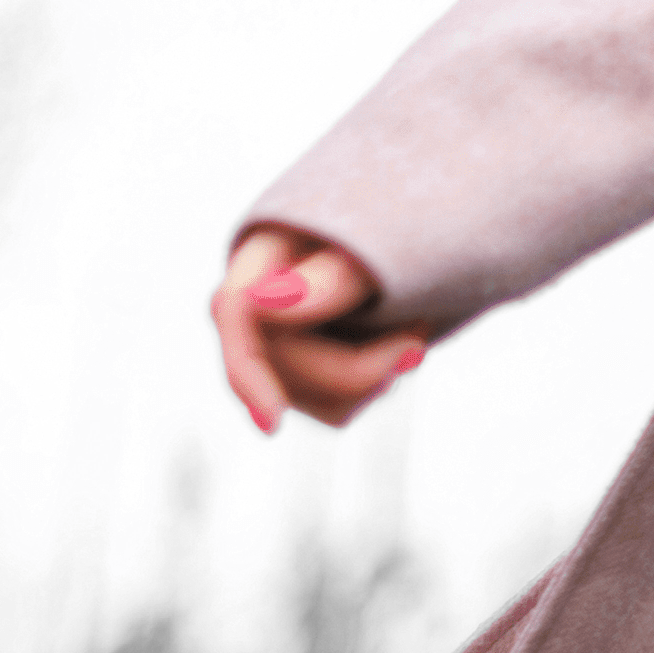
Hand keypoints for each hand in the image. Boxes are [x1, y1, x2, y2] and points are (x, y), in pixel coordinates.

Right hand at [213, 219, 431, 435]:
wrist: (418, 231)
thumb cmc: (393, 226)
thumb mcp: (371, 243)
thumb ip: (328, 275)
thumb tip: (262, 302)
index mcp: (259, 259)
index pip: (234, 313)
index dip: (248, 375)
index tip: (274, 425)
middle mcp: (256, 308)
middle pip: (285, 372)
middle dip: (361, 368)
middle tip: (418, 343)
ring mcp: (279, 348)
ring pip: (316, 401)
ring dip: (375, 377)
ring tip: (410, 331)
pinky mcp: (309, 375)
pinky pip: (338, 409)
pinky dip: (376, 386)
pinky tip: (397, 348)